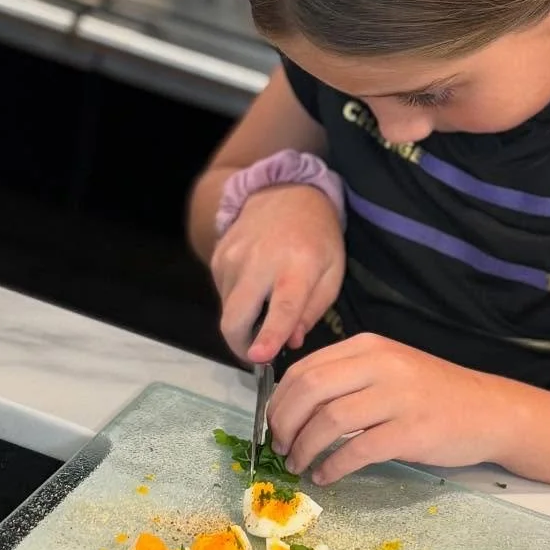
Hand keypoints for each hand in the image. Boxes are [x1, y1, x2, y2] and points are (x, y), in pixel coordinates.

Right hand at [211, 185, 344, 362]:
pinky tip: (255, 287)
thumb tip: (290, 342)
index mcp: (297, 264)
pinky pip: (222, 295)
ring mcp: (232, 257)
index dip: (270, 334)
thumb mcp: (332, 273)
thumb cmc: (317, 238)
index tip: (258, 357)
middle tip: (258, 353)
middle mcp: (259, 260)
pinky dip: (237, 302)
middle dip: (241, 345)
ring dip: (243, 322)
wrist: (286, 193)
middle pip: (236, 317)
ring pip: (227, 311)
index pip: (283, 305)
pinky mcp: (217, 257)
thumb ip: (313, 311)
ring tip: (264, 307)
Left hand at [269, 334, 512, 481]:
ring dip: (304, 449)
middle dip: (284, 423)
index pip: (305, 369)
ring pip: (328, 422)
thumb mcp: (390, 368)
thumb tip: (295, 407)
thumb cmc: (434, 394)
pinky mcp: (411, 432)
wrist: (490, 410)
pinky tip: (326, 476)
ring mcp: (398, 398)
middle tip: (281, 447)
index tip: (273, 425)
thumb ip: (348, 377)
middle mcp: (381, 365)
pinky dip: (332, 467)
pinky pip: (356, 451)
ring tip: (299, 465)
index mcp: (369, 347)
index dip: (279, 401)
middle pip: (310, 391)